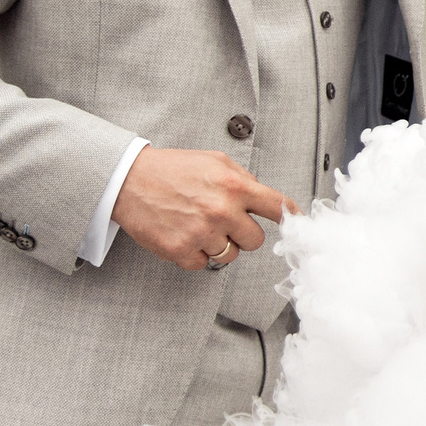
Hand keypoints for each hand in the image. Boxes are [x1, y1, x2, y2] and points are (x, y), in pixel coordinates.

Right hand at [111, 147, 296, 272]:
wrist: (129, 180)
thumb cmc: (173, 169)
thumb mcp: (214, 161)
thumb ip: (243, 178)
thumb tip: (264, 198)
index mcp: (234, 186)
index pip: (276, 207)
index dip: (290, 217)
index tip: (296, 224)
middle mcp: (222, 211)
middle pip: (256, 241)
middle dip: (244, 233)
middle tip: (226, 223)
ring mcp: (201, 233)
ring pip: (230, 255)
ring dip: (220, 245)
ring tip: (200, 227)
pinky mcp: (180, 250)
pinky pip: (203, 265)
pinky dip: (196, 255)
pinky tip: (185, 236)